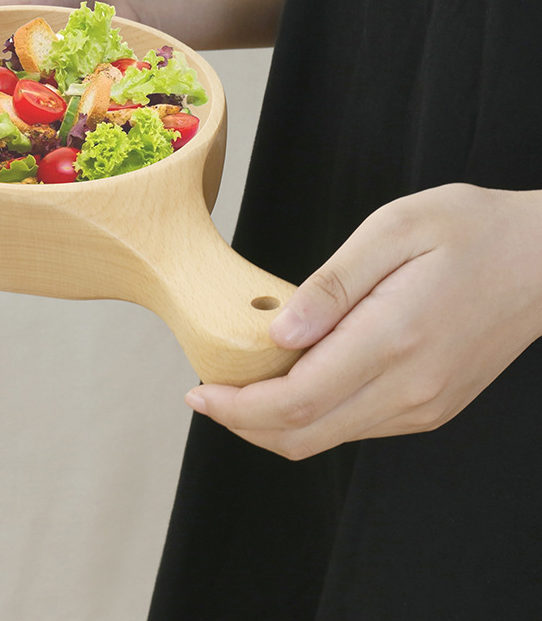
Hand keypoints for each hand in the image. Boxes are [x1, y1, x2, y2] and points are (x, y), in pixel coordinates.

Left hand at [185, 183, 541, 458]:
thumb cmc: (470, 231)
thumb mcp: (394, 231)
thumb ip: (332, 286)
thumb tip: (280, 332)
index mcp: (393, 340)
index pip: (295, 400)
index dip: (236, 407)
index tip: (199, 391)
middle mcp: (409, 389)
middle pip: (302, 434)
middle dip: (242, 423)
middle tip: (207, 392)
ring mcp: (422, 405)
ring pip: (326, 438)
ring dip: (272, 422)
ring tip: (239, 385)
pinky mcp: (429, 407)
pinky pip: (354, 426)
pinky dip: (309, 416)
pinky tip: (291, 381)